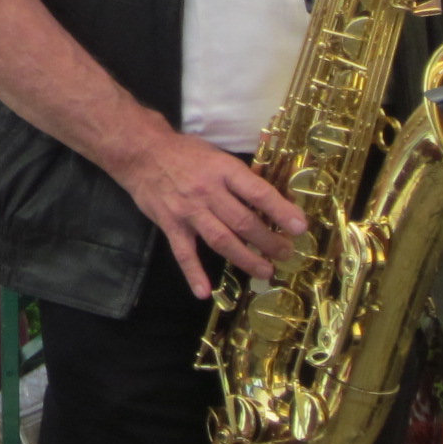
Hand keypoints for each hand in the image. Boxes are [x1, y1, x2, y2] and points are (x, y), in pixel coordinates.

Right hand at [107, 126, 306, 299]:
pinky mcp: (170, 224)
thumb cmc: (185, 152)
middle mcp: (207, 191)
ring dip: (246, 259)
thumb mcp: (217, 155)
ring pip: (221, 240)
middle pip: (243, 222)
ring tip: (266, 271)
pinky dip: (193, 273)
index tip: (300, 227)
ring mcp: (188, 210)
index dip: (280, 211)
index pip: (257, 192)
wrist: (142, 152)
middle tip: (286, 253)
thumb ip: (240, 177)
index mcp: (223, 170)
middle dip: (269, 241)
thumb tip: (273, 199)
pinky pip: (183, 252)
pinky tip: (204, 291)